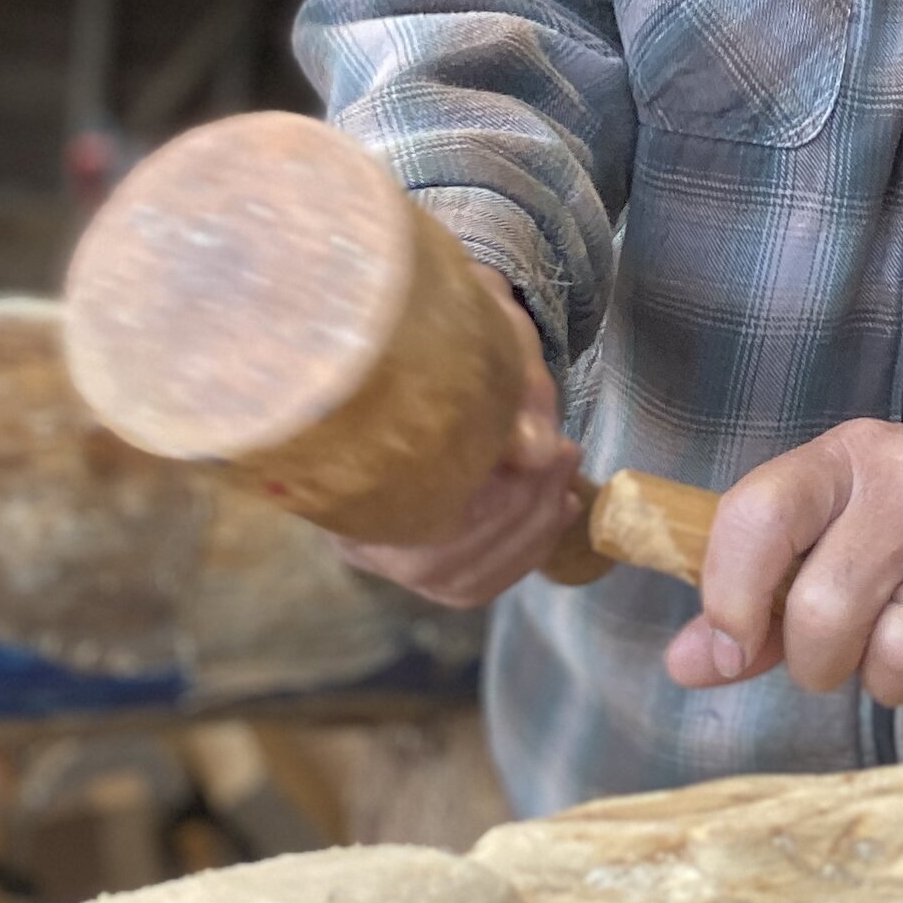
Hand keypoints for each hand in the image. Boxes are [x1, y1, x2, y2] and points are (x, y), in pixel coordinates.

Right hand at [332, 280, 583, 606]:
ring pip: (456, 581)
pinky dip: (520, 554)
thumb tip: (538, 453)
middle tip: (567, 455)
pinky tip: (554, 510)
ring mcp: (373, 545)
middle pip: (437, 559)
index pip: (411, 510)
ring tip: (565, 485)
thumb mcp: (483, 327)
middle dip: (522, 513)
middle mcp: (346, 516)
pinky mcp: (405, 556)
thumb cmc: (440, 319)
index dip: (495, 497)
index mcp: (335, 455)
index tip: (553, 447)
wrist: (405, 324)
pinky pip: (466, 583)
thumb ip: (512, 382)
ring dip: (528, 539)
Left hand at [662, 423, 902, 721]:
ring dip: (895, 682)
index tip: (737, 647)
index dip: (732, 600)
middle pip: (825, 612)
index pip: (758, 518)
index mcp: (847, 458)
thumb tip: (693, 663)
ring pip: (902, 657)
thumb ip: (754, 601)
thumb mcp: (827, 537)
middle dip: (823, 663)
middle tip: (847, 653)